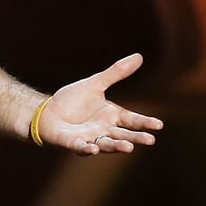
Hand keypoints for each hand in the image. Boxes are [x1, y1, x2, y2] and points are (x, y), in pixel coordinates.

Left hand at [37, 53, 163, 154]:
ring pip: (106, 143)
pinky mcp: (71, 142)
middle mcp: (103, 129)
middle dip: (136, 138)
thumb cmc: (72, 101)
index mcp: (111, 116)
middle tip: (150, 140)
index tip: (159, 125)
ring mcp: (88, 138)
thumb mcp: (95, 84)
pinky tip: (94, 149)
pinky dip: (87, 149)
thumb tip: (139, 56)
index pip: (132, 120)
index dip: (144, 122)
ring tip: (129, 148)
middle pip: (123, 134)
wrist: (47, 112)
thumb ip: (115, 73)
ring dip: (117, 146)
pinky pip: (80, 147)